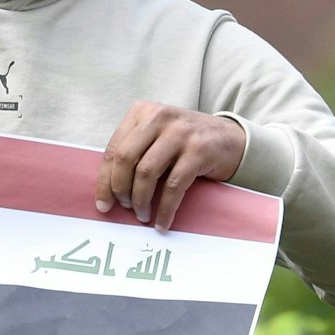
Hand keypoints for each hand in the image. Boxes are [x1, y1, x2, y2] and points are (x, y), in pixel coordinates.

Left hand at [96, 102, 246, 232]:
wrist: (231, 139)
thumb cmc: (186, 142)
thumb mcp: (158, 134)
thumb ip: (135, 149)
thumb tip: (108, 188)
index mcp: (143, 112)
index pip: (114, 148)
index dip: (104, 180)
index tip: (103, 204)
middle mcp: (159, 118)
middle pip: (126, 159)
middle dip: (120, 189)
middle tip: (124, 208)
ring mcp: (180, 133)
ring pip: (146, 173)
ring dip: (141, 200)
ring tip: (142, 215)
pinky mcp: (198, 151)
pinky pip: (174, 186)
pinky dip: (165, 209)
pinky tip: (162, 222)